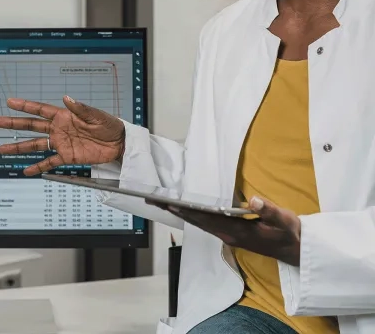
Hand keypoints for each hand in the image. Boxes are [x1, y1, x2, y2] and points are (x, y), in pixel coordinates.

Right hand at [0, 96, 125, 175]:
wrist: (120, 144)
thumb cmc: (110, 125)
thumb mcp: (96, 115)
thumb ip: (80, 109)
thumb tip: (67, 98)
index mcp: (64, 116)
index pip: (40, 110)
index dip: (25, 106)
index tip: (10, 102)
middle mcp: (59, 129)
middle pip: (32, 126)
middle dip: (14, 124)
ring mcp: (61, 143)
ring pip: (36, 145)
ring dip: (20, 147)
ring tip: (3, 149)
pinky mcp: (67, 157)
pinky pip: (49, 162)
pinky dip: (38, 167)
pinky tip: (26, 170)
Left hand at [149, 196, 301, 265]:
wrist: (296, 250)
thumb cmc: (289, 233)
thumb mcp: (284, 220)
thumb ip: (269, 210)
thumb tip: (253, 200)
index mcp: (237, 231)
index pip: (206, 218)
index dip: (187, 210)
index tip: (169, 202)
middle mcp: (227, 234)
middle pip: (196, 221)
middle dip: (175, 210)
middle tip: (153, 199)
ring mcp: (228, 235)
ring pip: (199, 223)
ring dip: (180, 212)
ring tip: (162, 202)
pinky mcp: (230, 233)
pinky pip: (206, 223)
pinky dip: (192, 215)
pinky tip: (184, 209)